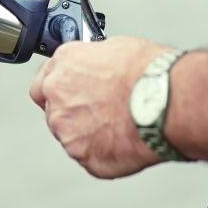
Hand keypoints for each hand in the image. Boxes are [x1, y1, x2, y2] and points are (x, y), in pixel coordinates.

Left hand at [28, 37, 171, 178]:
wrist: (165, 102)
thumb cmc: (148, 72)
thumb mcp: (116, 48)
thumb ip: (95, 63)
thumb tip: (99, 68)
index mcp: (62, 68)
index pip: (43, 84)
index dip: (61, 90)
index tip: (74, 93)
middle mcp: (57, 101)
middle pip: (56, 113)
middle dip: (76, 114)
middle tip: (105, 112)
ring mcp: (69, 134)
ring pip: (74, 138)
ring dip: (91, 134)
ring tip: (123, 126)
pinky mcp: (87, 159)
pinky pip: (93, 158)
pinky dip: (108, 153)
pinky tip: (128, 141)